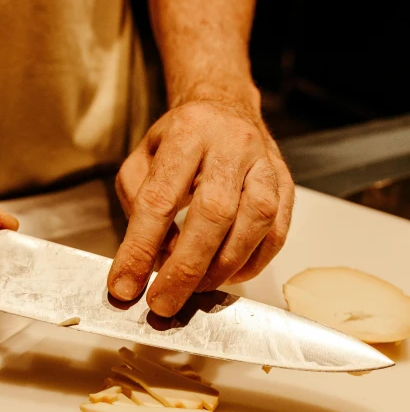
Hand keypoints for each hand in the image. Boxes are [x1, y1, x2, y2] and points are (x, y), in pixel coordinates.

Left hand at [108, 94, 293, 316]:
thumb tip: (152, 257)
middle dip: (185, 268)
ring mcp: (266, 164)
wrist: (226, 109)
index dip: (140, 248)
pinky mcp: (287, 185)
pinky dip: (251, 263)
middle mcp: (232, 144)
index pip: (159, 198)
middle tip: (163, 302)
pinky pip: (276, 233)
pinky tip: (227, 275)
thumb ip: (137, 204)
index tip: (125, 285)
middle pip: (213, 213)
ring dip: (222, 267)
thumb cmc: (180, 141)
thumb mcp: (142, 159)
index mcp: (187, 132)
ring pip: (254, 223)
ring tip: (195, 289)